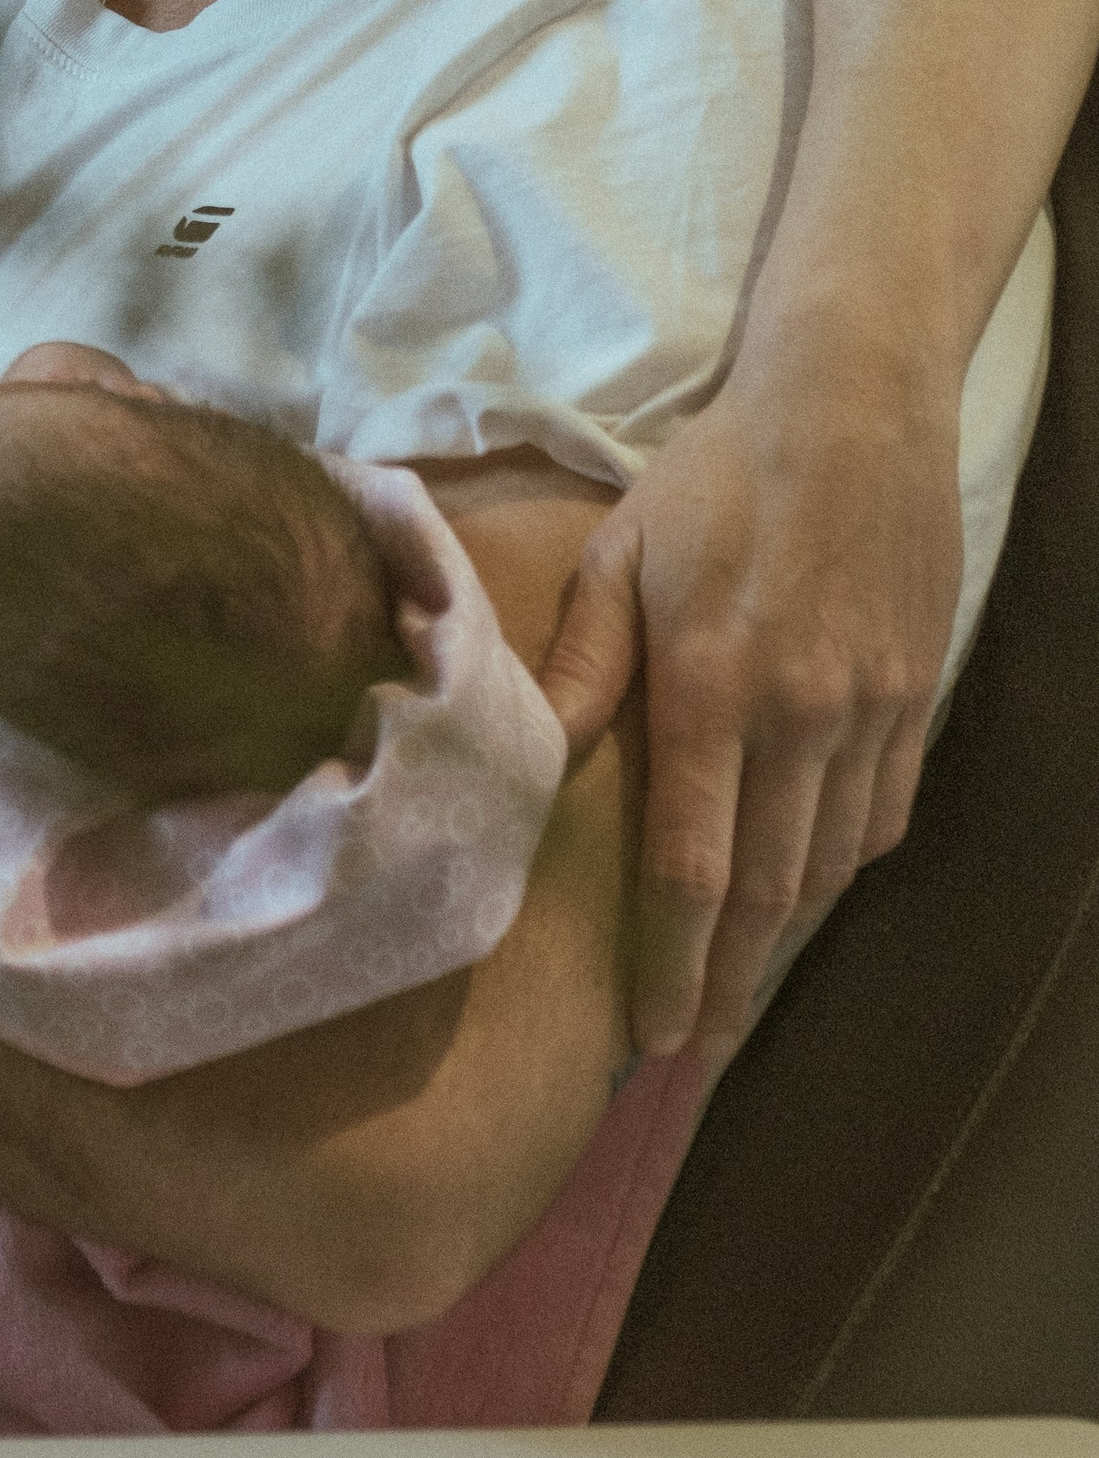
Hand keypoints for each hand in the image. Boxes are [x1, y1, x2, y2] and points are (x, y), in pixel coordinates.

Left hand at [541, 366, 964, 1057]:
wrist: (852, 409)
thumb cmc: (715, 477)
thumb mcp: (621, 551)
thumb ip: (584, 661)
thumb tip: (542, 753)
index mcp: (711, 683)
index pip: (694, 862)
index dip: (675, 959)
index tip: (654, 1031)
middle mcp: (801, 713)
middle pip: (767, 888)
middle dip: (730, 980)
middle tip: (699, 1048)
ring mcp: (870, 710)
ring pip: (829, 860)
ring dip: (785, 932)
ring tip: (741, 985)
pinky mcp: (915, 694)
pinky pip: (882, 811)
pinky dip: (842, 860)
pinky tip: (805, 884)